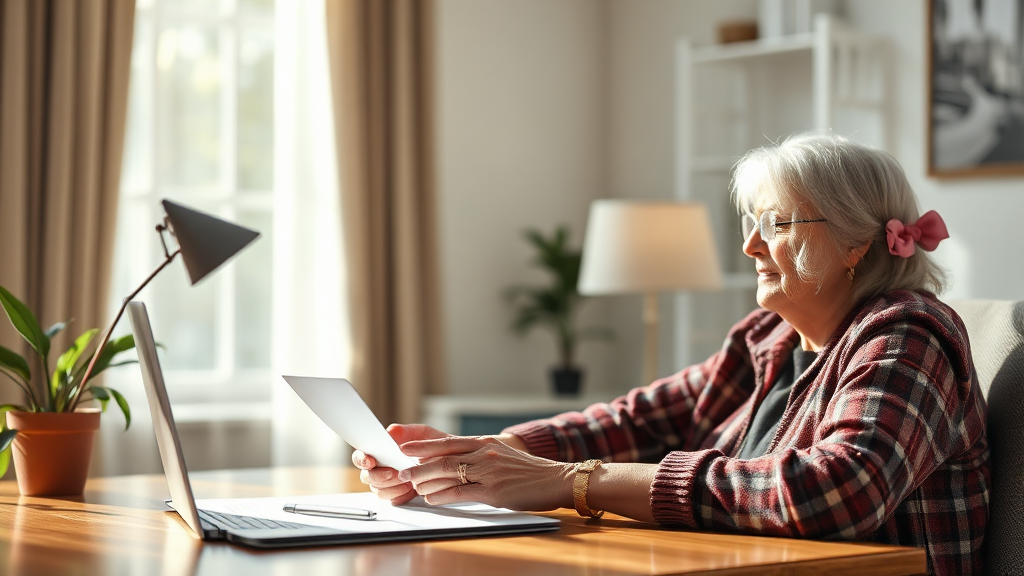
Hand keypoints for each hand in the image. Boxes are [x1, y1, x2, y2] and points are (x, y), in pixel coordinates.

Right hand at [352, 423, 449, 504]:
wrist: (452, 463)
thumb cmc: (435, 446)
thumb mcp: (423, 434)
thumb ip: (406, 431)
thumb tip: (391, 431)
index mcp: (381, 452)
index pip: (362, 456)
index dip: (362, 459)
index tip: (370, 460)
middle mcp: (381, 468)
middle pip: (367, 476)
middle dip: (378, 476)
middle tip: (393, 473)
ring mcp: (388, 483)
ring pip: (378, 490)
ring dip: (390, 486)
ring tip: (406, 480)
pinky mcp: (398, 495)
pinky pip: (391, 499)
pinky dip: (399, 494)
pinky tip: (410, 489)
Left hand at [396, 436, 575, 510]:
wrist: (554, 479)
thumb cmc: (526, 470)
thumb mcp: (500, 454)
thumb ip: (477, 455)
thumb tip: (450, 461)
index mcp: (485, 442)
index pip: (447, 442)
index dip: (423, 446)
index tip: (405, 449)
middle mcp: (484, 453)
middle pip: (443, 457)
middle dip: (418, 465)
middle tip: (402, 472)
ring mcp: (488, 472)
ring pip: (448, 473)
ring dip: (426, 481)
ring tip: (413, 486)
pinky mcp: (493, 492)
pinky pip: (460, 493)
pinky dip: (442, 496)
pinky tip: (432, 498)